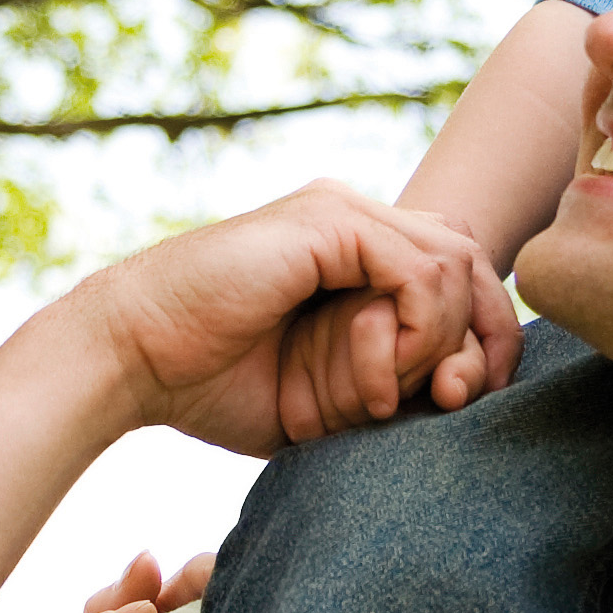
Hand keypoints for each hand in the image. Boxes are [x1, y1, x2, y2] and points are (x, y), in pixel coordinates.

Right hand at [65, 181, 519, 455]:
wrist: (131, 360)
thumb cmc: (211, 386)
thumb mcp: (321, 392)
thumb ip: (386, 380)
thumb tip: (460, 391)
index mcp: (350, 251)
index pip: (457, 272)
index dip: (481, 334)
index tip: (463, 399)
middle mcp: (353, 219)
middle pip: (470, 261)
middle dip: (481, 337)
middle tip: (449, 400)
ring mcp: (341, 213)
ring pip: (454, 265)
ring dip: (435, 344)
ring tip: (375, 395)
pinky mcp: (328, 222)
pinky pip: (422, 270)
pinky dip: (418, 330)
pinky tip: (374, 371)